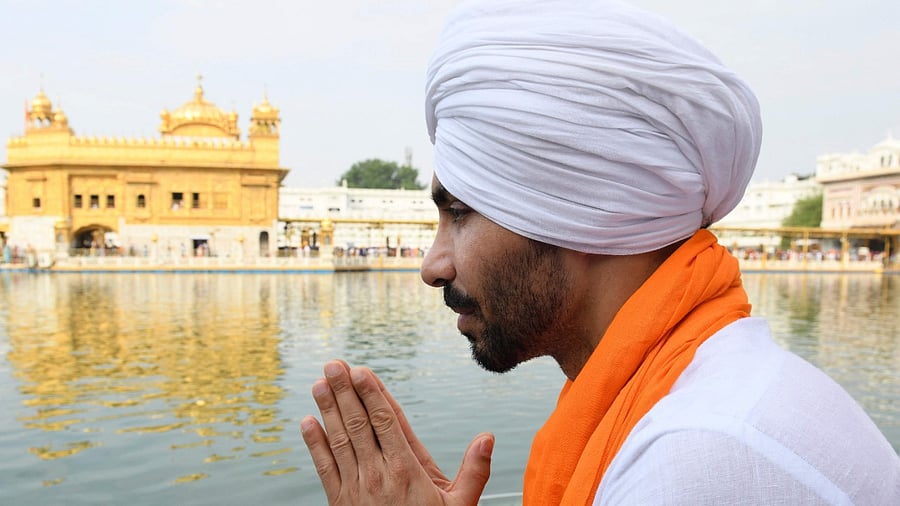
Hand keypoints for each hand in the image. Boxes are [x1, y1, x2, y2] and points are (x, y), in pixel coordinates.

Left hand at [301, 360, 493, 504]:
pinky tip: (307, 422)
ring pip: (340, 440)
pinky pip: (324, 468)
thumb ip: (474, 471)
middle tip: (333, 364)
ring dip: (328, 410)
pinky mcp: (339, 502)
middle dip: (344, 391)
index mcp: (407, 471)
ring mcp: (355, 488)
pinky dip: (314, 444)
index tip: (361, 371)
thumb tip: (487, 437)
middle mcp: (378, 475)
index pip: (386, 422)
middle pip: (359, 424)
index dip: (372, 394)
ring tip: (319, 383)